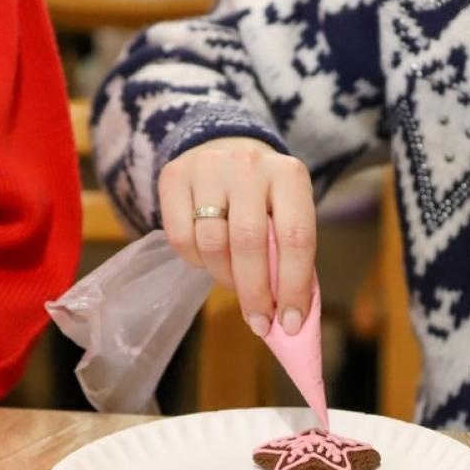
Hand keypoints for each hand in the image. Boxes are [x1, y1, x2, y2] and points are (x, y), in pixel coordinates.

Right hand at [159, 137, 316, 335]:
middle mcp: (248, 165)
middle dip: (255, 293)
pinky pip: (180, 238)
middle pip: (249, 243)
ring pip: (212, 244)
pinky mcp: (174, 176)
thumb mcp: (287, 212)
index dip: (294, 285)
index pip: (296, 238)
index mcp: (289, 174)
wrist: (225, 146)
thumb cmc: (264, 195)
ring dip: (225, 278)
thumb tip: (287, 316)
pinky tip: (209, 259)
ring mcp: (208, 168)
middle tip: (259, 322)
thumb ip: (288, 253)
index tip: (291, 323)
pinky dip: (196, 261)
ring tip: (235, 285)